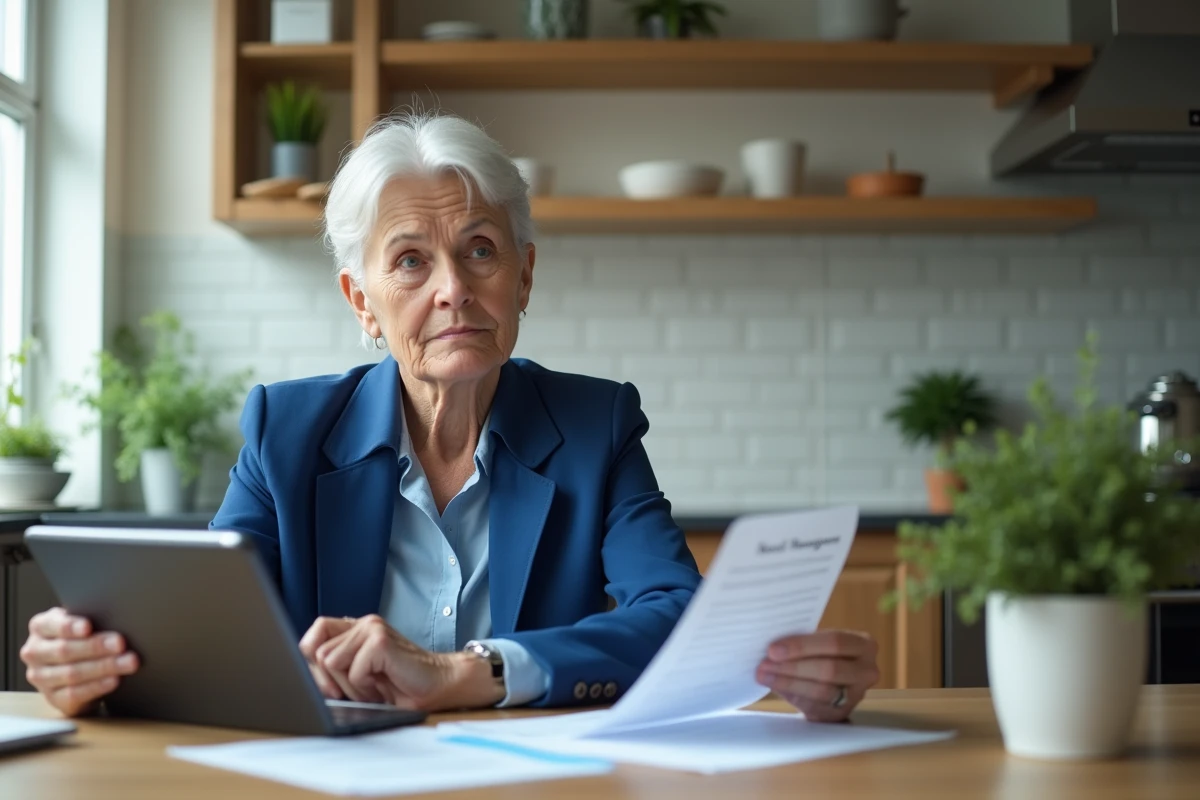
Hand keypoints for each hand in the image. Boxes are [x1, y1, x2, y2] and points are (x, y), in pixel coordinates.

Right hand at [19, 607, 139, 717]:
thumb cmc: (82, 637)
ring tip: (127, 662)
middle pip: (64, 650)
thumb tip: (116, 619)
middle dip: (95, 647)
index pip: (50, 625)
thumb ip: (90, 619)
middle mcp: (35, 652)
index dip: (69, 626)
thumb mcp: (82, 624)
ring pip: (72, 673)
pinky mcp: (53, 698)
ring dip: (103, 667)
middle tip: (120, 644)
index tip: (88, 627)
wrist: (77, 668)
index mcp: (40, 627)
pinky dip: (97, 686)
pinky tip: (114, 680)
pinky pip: (75, 694)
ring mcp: (41, 677)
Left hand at [298, 615, 502, 711]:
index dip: (311, 663)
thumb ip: (334, 668)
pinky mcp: (380, 641)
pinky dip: (365, 687)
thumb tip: (302, 676)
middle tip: (359, 689)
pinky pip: (353, 671)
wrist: (440, 684)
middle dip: (332, 681)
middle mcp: (363, 624)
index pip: (313, 635)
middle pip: (318, 654)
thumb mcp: (359, 676)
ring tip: (373, 685)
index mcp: (355, 630)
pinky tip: (383, 685)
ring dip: (350, 685)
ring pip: (331, 662)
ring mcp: (372, 628)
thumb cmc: (401, 685)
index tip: (327, 686)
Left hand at [756, 630, 879, 722]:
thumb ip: (804, 641)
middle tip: (764, 665)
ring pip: (822, 691)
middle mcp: (867, 671)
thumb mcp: (820, 640)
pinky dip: (792, 696)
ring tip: (764, 675)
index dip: (802, 646)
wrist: (830, 676)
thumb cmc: (820, 651)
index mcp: (864, 644)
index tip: (773, 649)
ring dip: (788, 683)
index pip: (835, 642)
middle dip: (793, 668)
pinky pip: (816, 707)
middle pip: (829, 670)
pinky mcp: (843, 714)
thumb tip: (772, 648)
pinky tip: (776, 687)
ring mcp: (857, 695)